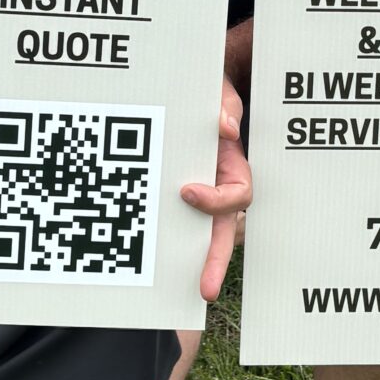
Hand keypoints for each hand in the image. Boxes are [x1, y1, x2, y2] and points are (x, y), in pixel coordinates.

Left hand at [180, 76, 250, 302]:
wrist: (191, 88)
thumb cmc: (208, 92)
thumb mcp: (218, 90)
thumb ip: (224, 104)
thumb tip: (225, 128)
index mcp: (231, 165)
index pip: (236, 195)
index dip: (216, 200)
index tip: (186, 192)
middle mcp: (216, 186)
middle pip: (222, 231)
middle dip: (215, 261)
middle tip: (205, 290)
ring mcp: (196, 194)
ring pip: (198, 234)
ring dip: (191, 262)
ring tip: (176, 291)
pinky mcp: (171, 196)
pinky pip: (172, 222)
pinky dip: (164, 242)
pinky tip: (143, 260)